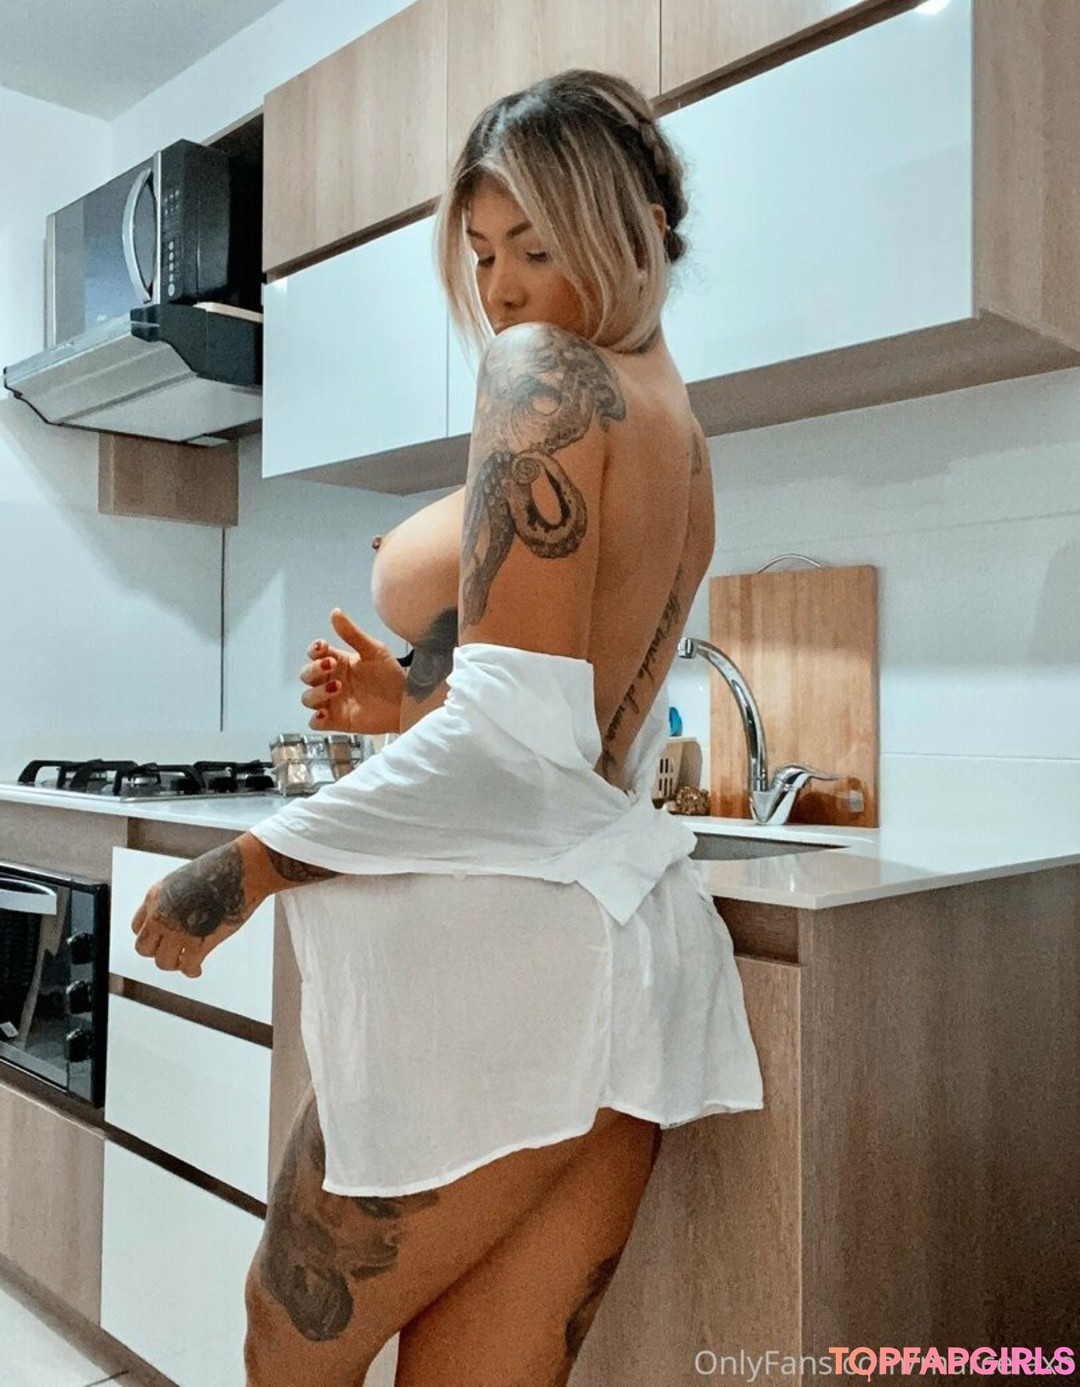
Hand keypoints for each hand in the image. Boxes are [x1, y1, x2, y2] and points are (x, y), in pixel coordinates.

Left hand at [131, 844, 259, 978]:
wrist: (242, 870)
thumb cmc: (221, 869)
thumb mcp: (185, 879)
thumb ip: (175, 899)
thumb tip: (180, 915)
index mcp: (156, 896)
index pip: (137, 927)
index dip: (151, 935)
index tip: (161, 938)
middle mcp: (161, 915)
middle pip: (144, 948)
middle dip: (158, 952)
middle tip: (173, 952)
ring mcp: (178, 931)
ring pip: (163, 962)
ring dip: (175, 964)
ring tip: (186, 961)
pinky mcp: (198, 943)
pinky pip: (187, 967)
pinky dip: (192, 971)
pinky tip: (197, 970)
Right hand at [300, 608, 404, 733]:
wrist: (406, 702)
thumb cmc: (391, 675)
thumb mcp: (374, 651)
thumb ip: (353, 634)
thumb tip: (335, 612)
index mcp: (338, 662)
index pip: (315, 654)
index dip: (314, 650)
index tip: (322, 647)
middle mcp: (331, 681)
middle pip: (307, 675)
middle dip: (314, 670)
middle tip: (332, 665)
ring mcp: (332, 702)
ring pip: (308, 698)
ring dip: (317, 693)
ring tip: (337, 687)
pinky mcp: (336, 721)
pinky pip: (315, 722)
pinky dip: (316, 719)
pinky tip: (325, 713)